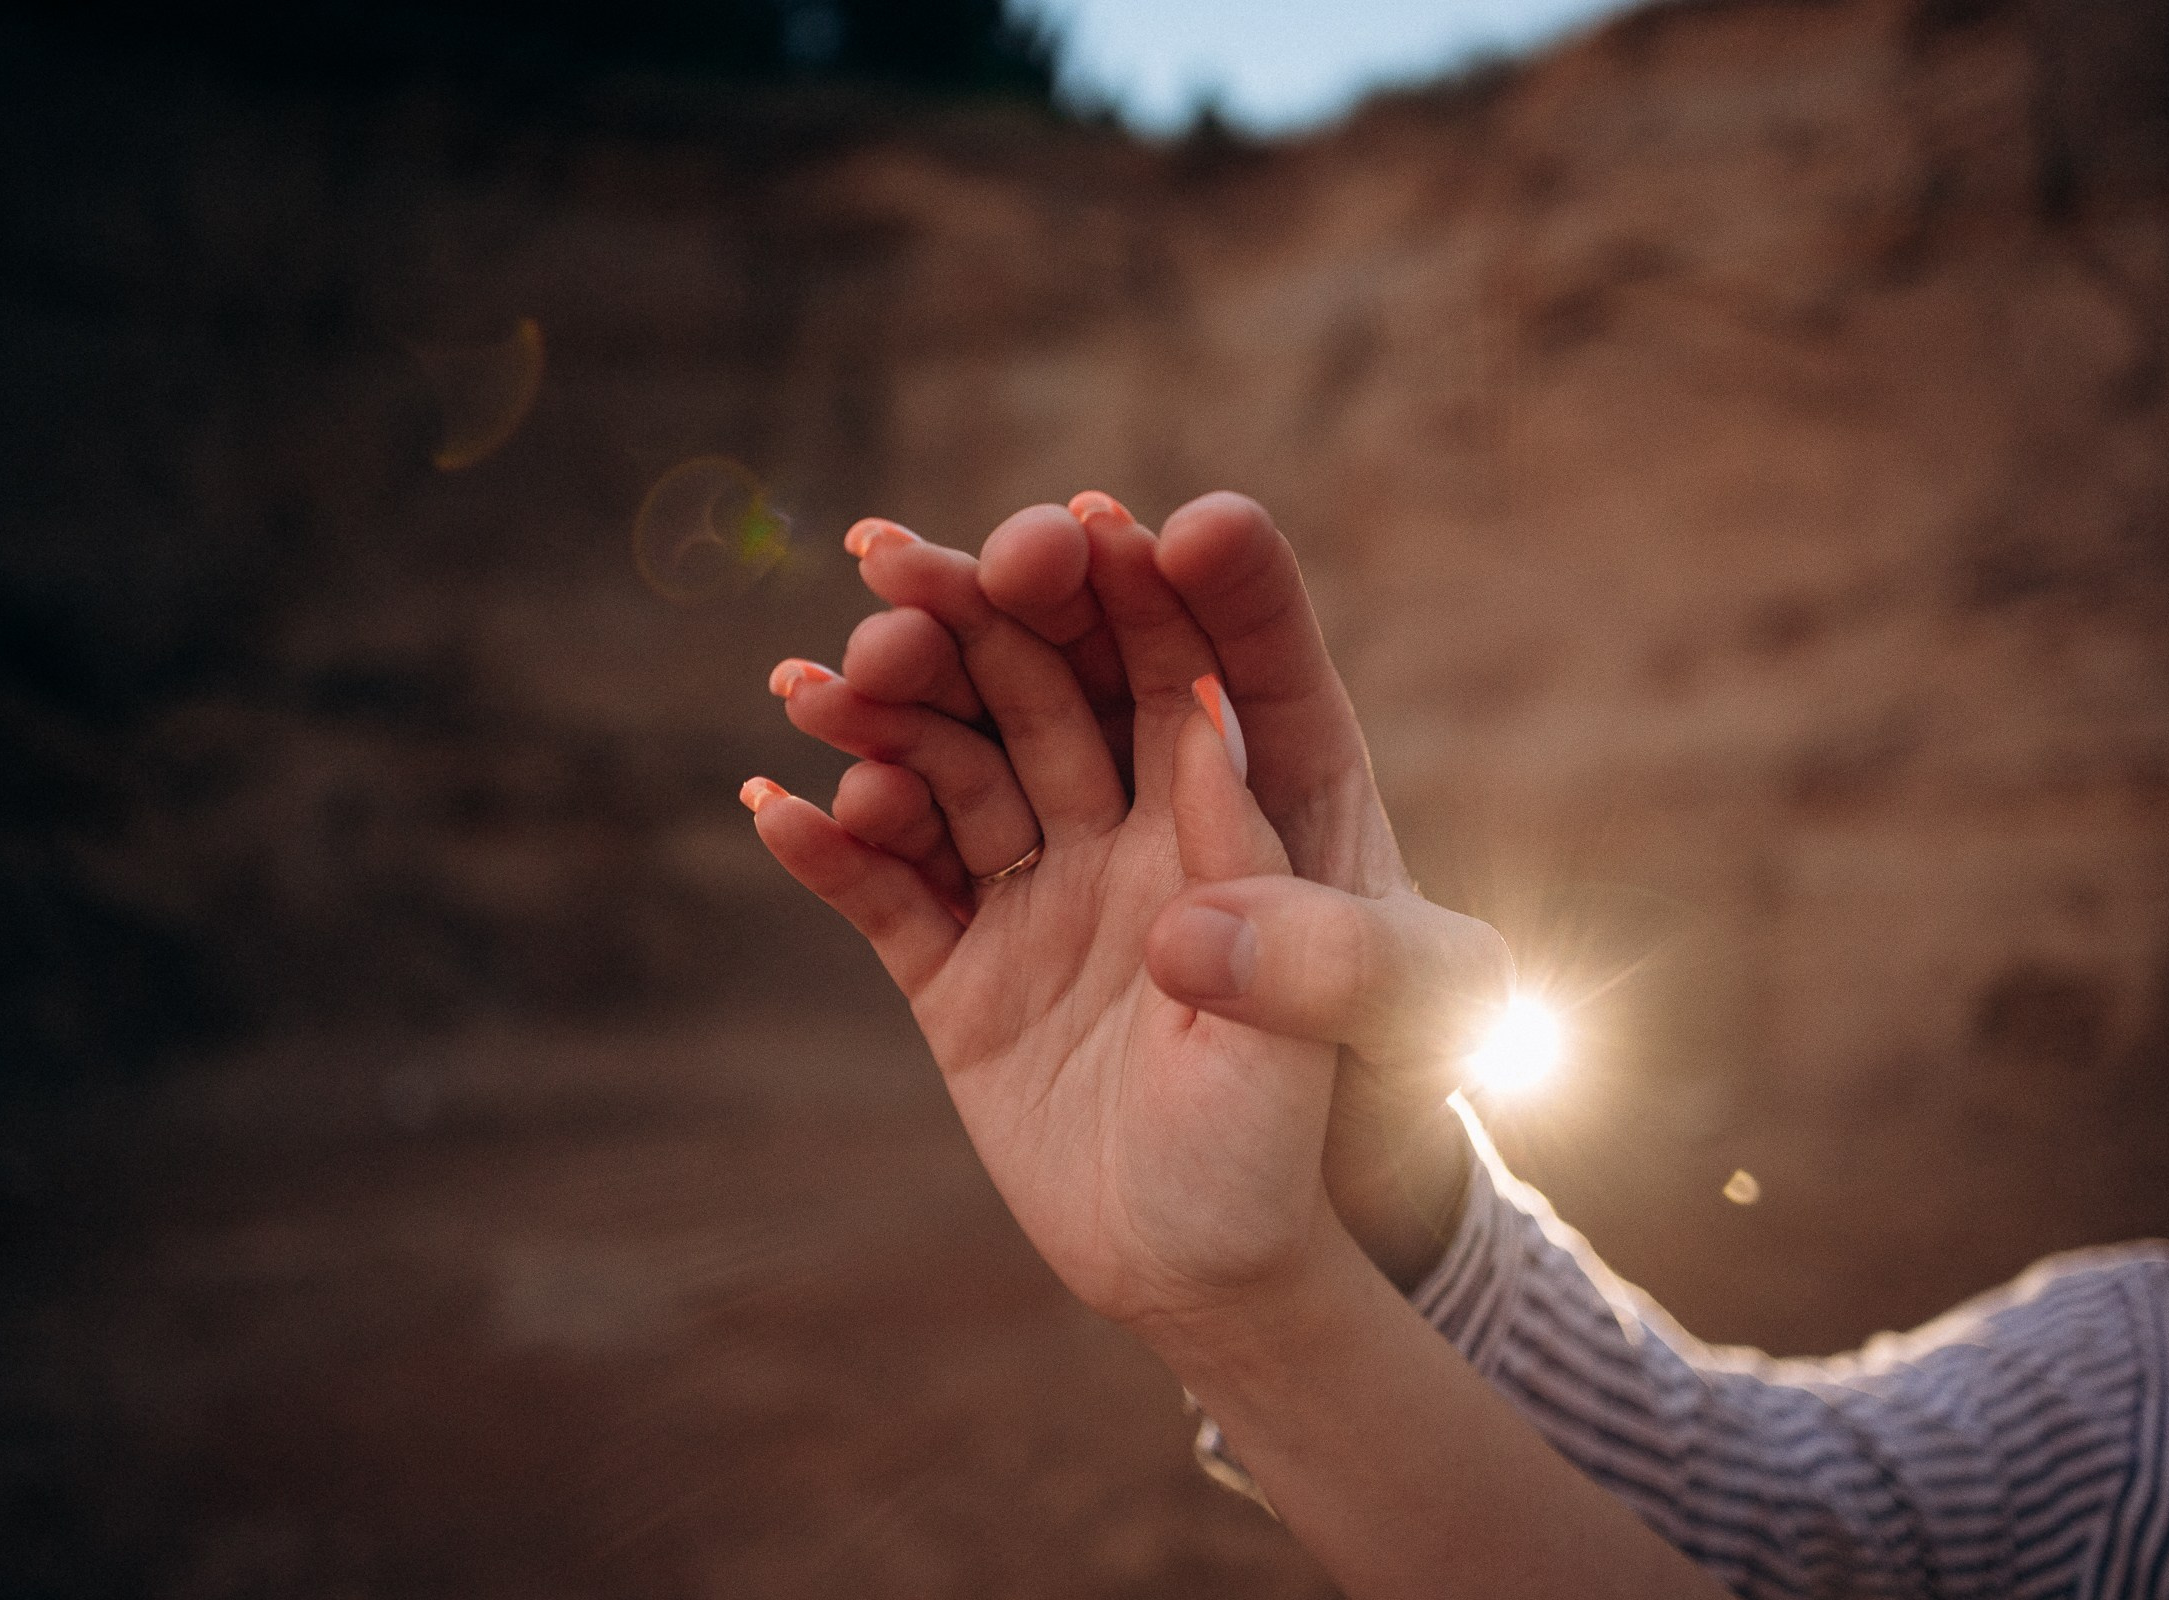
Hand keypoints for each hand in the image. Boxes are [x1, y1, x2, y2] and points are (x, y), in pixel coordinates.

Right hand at [831, 493, 1501, 1286]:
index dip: (1165, 583)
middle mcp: (1139, 818)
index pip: (1217, 656)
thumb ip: (1316, 892)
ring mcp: (1042, 888)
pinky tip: (773, 802)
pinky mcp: (961, 971)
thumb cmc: (1339, 1127)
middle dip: (979, 613)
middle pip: (1053, 680)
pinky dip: (831, 849)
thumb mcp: (1395, 1013)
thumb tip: (1211, 742)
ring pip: (952, 767)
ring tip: (816, 680)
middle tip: (898, 565)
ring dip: (882, 713)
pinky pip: (887, 893)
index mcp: (1263, 799)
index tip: (1097, 527)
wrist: (1226, 1264)